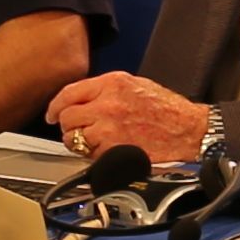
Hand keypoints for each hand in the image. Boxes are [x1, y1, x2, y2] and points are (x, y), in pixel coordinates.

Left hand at [46, 74, 212, 167]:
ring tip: (93, 142)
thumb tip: (83, 99)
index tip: (51, 114)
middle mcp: (107, 104)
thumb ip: (106, 90)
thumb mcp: (136, 85)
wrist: (188, 130)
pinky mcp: (113, 150)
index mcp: (112, 84)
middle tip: (76, 130)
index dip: (55, 106)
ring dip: (78, 142)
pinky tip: (107, 150)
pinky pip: (89, 155)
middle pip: (66, 117)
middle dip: (68, 125)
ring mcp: (108, 128)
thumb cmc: (168, 110)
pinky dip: (93, 155)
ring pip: (73, 138)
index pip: (69, 93)